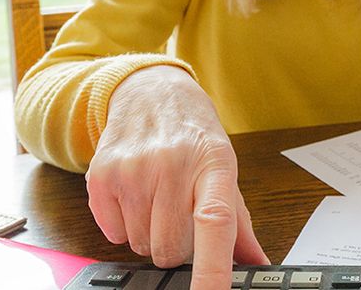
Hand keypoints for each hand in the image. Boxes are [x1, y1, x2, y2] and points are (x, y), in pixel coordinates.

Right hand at [85, 65, 268, 288]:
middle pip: (171, 249)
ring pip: (141, 246)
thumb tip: (259, 265)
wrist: (150, 92)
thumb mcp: (224, 168)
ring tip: (158, 198)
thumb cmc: (194, 135)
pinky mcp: (101, 176)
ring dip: (150, 234)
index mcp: (213, 164)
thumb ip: (240, 223)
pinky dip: (124, 225)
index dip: (213, 269)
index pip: (215, 223)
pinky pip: (113, 235)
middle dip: (178, 245)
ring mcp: (133, 170)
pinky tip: (135, 195)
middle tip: (180, 213)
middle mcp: (172, 165)